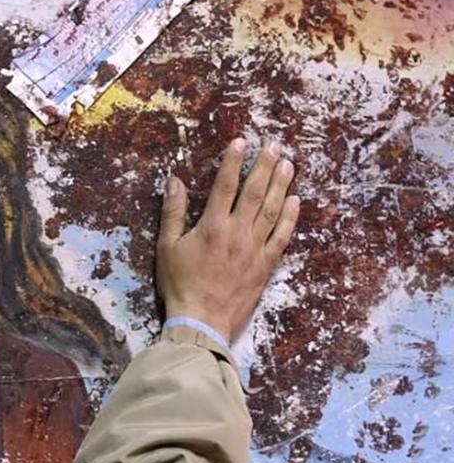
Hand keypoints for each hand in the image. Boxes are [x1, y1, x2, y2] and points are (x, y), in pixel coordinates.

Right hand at [156, 138, 299, 341]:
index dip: (233, 161)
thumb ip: (173, 213)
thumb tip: (175, 181)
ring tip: (289, 164)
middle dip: (265, 166)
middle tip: (275, 145)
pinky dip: (290, 218)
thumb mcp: (166, 247)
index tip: (241, 141)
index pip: (225, 186)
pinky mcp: (265, 265)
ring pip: (273, 210)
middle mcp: (237, 232)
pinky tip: (296, 201)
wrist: (201, 320)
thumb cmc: (179, 284)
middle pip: (255, 192)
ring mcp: (254, 249)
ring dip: (282, 185)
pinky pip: (282, 237)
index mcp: (212, 226)